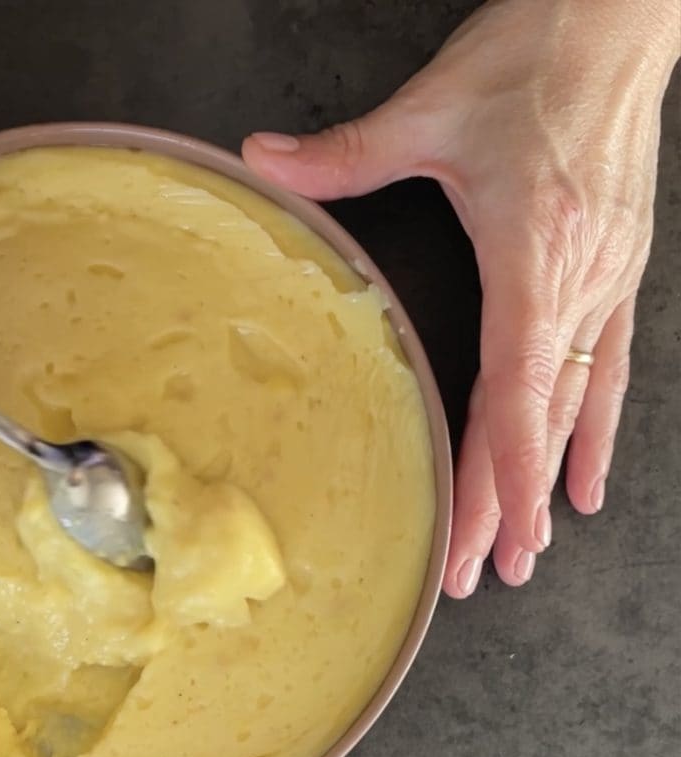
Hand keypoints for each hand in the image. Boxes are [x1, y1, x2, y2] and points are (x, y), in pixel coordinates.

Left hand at [242, 0, 678, 595]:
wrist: (622, 16)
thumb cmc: (540, 58)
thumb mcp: (433, 107)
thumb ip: (346, 150)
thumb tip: (263, 157)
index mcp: (533, 253)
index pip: (518, 388)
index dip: (505, 471)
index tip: (491, 532)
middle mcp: (575, 282)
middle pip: (536, 419)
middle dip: (503, 505)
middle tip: (476, 572)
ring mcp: (603, 282)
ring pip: (574, 408)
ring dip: (545, 486)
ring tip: (524, 552)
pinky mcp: (615, 272)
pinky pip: (607, 371)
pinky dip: (594, 432)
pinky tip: (585, 479)